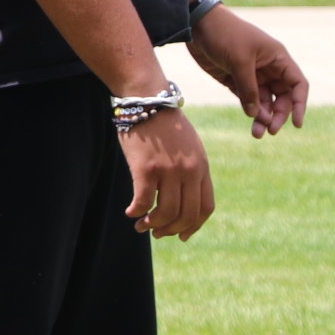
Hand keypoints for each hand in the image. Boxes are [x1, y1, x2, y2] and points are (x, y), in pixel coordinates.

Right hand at [119, 109, 213, 239]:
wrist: (147, 100)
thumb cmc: (163, 123)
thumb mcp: (188, 146)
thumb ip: (190, 169)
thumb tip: (182, 197)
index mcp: (201, 167)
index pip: (205, 207)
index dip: (193, 226)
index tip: (182, 234)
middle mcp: (189, 171)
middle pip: (187, 215)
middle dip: (172, 230)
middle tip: (157, 234)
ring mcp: (169, 171)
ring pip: (166, 213)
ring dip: (152, 225)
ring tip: (141, 226)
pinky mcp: (147, 169)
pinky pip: (144, 201)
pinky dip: (137, 212)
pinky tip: (130, 212)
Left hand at [186, 7, 308, 137]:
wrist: (197, 23)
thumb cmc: (225, 34)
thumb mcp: (240, 61)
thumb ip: (249, 89)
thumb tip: (257, 115)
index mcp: (277, 58)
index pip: (297, 84)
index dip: (300, 104)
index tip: (296, 123)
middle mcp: (268, 68)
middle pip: (282, 97)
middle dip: (279, 114)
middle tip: (271, 131)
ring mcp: (251, 74)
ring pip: (264, 101)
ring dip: (263, 117)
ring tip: (257, 133)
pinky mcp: (234, 79)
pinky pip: (247, 99)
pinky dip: (250, 111)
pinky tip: (251, 120)